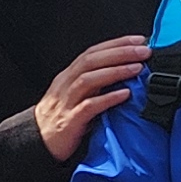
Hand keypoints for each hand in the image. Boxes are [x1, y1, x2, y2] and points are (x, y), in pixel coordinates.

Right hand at [36, 34, 152, 159]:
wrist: (37, 141)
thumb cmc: (64, 117)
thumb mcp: (80, 95)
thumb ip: (99, 83)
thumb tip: (130, 72)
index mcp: (69, 75)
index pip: (93, 52)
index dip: (116, 44)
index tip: (139, 40)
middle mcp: (66, 84)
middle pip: (91, 61)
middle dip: (119, 53)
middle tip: (144, 51)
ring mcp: (66, 101)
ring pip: (88, 79)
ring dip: (115, 72)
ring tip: (137, 68)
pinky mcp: (69, 120)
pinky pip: (88, 106)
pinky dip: (108, 98)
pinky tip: (125, 94)